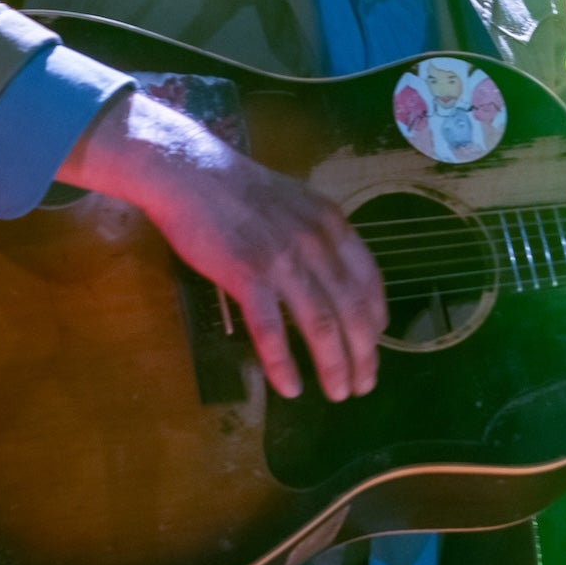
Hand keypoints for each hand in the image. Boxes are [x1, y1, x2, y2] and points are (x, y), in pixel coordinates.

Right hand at [60, 91, 386, 401]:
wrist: (189, 171)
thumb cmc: (237, 188)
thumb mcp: (294, 203)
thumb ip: (317, 236)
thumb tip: (330, 276)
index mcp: (331, 223)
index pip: (368, 279)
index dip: (376, 318)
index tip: (376, 343)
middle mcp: (315, 242)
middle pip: (352, 309)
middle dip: (364, 353)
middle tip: (364, 385)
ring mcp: (282, 259)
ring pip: (321, 325)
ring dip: (334, 365)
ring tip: (338, 393)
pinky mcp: (247, 275)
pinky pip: (271, 330)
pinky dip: (283, 363)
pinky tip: (289, 387)